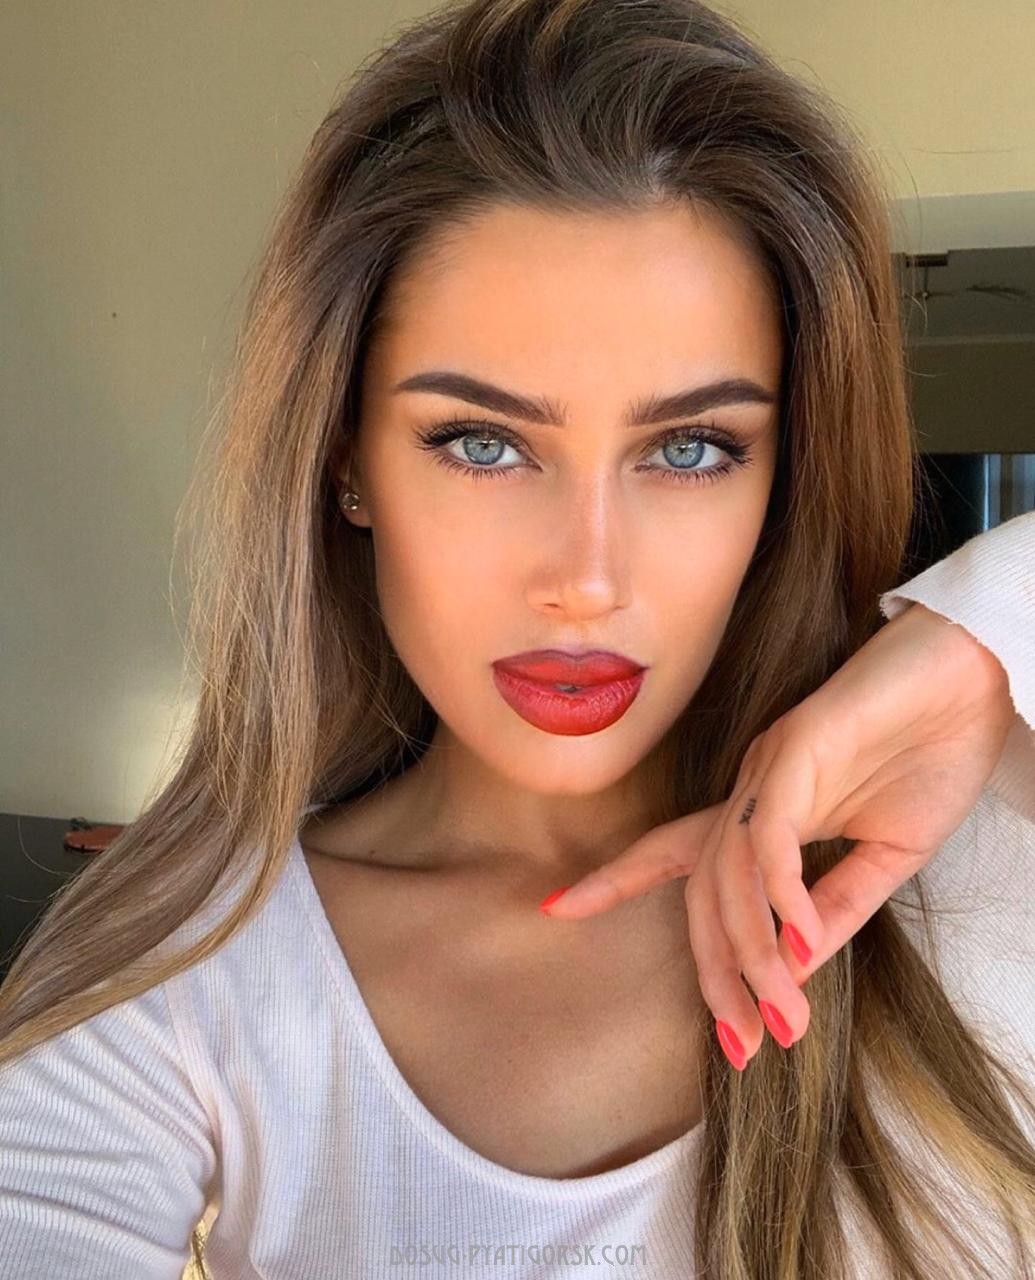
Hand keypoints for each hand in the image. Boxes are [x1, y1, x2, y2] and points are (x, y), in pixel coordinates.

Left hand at [541, 602, 1016, 1068]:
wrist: (974, 681)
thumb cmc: (932, 755)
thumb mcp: (886, 856)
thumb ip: (836, 907)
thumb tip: (792, 968)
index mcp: (765, 810)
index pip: (677, 852)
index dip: (616, 879)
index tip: (558, 908)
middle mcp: (753, 790)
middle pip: (700, 887)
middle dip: (712, 970)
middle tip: (739, 1045)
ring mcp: (770, 769)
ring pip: (729, 874)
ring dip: (754, 954)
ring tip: (784, 1018)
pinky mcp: (798, 750)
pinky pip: (769, 837)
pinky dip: (780, 895)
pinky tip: (800, 943)